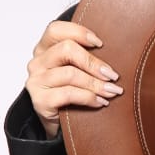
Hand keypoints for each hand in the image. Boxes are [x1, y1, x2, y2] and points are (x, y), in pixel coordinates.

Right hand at [26, 20, 122, 138]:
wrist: (59, 124)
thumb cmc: (72, 94)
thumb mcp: (78, 70)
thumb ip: (87, 58)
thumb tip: (117, 52)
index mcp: (45, 49)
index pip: (56, 29)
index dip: (79, 32)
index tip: (101, 44)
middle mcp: (38, 63)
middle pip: (66, 49)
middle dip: (94, 62)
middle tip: (113, 75)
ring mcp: (36, 82)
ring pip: (70, 74)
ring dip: (96, 83)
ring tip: (112, 91)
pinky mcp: (40, 101)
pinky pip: (68, 94)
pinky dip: (89, 97)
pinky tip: (101, 102)